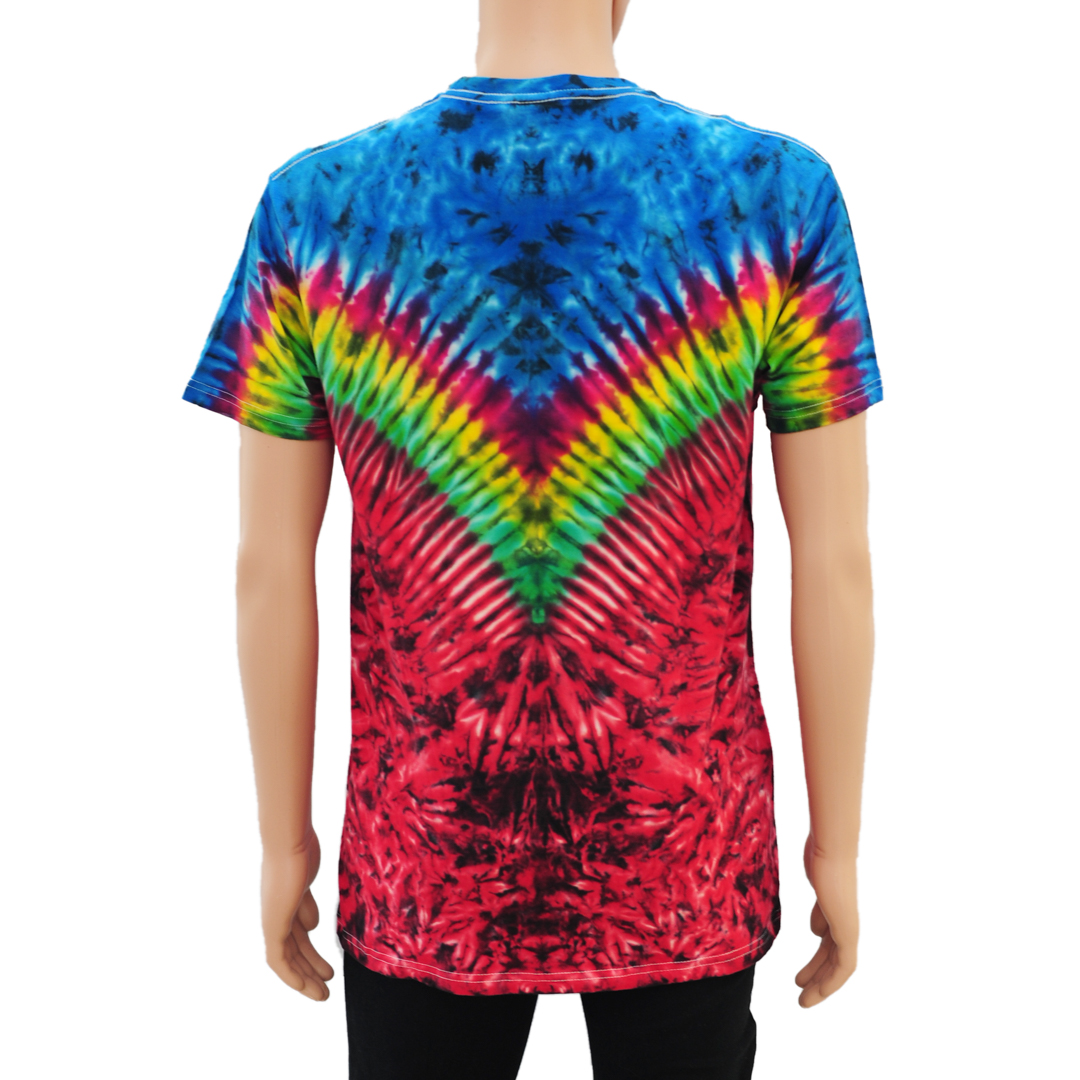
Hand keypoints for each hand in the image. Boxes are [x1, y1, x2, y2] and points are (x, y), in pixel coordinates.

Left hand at [261, 831, 334, 1000]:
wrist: (288, 840)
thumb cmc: (301, 848)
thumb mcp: (308, 879)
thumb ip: (307, 903)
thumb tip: (313, 928)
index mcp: (286, 901)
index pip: (297, 935)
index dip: (310, 953)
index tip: (326, 966)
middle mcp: (276, 913)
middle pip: (294, 949)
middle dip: (310, 969)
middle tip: (327, 986)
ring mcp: (273, 919)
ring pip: (288, 958)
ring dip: (306, 977)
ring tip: (324, 994)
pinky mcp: (272, 925)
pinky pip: (279, 960)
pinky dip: (291, 976)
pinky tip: (305, 988)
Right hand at [795, 834, 858, 1007]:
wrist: (831, 848)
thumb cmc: (820, 855)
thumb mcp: (815, 886)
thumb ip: (818, 909)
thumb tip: (816, 933)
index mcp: (836, 910)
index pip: (828, 943)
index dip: (816, 962)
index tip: (800, 975)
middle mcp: (845, 922)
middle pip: (832, 957)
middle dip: (816, 977)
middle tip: (800, 992)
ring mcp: (849, 927)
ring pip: (838, 966)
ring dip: (821, 985)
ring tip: (803, 1000)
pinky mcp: (849, 931)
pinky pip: (845, 966)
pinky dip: (832, 981)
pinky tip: (819, 991)